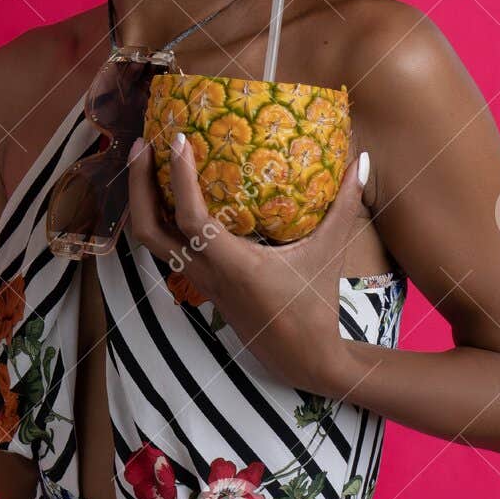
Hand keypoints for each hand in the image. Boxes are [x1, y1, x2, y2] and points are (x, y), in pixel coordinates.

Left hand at [126, 131, 368, 395]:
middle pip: (149, 229)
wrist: (303, 359)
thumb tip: (361, 160)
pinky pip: (165, 247)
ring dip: (142, 201)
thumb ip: (343, 205)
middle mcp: (206, 272)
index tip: (177, 139)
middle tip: (143, 143)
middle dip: (138, 185)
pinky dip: (159, 217)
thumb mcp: (329, 252)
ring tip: (148, 162)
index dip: (179, 176)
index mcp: (233, 265)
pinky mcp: (200, 284)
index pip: (191, 217)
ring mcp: (199, 280)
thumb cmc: (315, 307)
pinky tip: (170, 193)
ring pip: (150, 241)